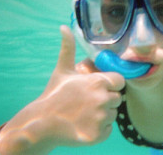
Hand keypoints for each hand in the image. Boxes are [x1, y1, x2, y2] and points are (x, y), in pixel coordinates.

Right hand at [0, 25, 124, 153]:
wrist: (42, 123)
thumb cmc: (54, 94)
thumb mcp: (62, 70)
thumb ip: (68, 48)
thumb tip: (64, 27)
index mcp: (98, 82)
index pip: (119, 81)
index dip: (111, 84)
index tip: (99, 87)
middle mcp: (102, 99)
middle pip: (117, 98)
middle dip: (106, 99)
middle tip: (89, 102)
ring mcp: (101, 118)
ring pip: (113, 114)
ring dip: (103, 114)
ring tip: (85, 113)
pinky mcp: (98, 135)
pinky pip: (109, 129)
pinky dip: (100, 129)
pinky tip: (85, 124)